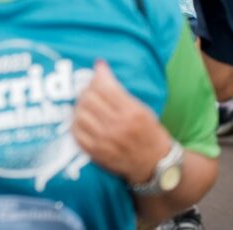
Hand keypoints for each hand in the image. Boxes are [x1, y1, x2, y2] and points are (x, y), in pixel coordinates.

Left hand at [71, 60, 169, 184]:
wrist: (156, 165)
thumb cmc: (150, 133)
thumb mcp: (142, 109)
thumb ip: (119, 90)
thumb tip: (99, 66)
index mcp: (132, 113)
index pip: (104, 87)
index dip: (97, 77)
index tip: (96, 74)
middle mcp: (118, 127)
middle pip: (88, 99)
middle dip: (86, 91)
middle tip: (89, 91)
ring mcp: (106, 141)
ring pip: (79, 115)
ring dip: (79, 107)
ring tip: (85, 106)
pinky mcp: (96, 153)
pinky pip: (76, 133)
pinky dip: (76, 124)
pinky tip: (82, 121)